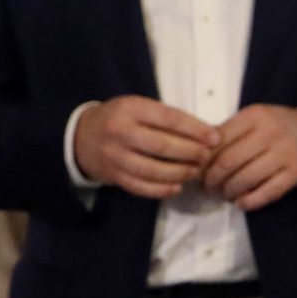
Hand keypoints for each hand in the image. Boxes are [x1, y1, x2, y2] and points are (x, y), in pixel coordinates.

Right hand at [75, 96, 218, 198]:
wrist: (82, 137)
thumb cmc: (120, 119)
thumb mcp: (138, 107)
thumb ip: (166, 118)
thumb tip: (205, 133)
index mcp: (130, 108)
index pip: (168, 118)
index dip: (195, 129)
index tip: (214, 137)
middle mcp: (120, 131)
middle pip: (161, 145)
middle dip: (190, 152)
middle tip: (207, 157)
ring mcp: (115, 156)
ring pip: (152, 169)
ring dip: (180, 173)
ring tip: (196, 171)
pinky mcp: (113, 176)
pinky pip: (141, 187)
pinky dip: (162, 190)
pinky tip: (177, 187)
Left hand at [200, 104, 296, 209]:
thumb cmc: (281, 127)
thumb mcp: (257, 119)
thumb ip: (231, 132)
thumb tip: (200, 154)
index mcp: (255, 115)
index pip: (219, 139)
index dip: (204, 158)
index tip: (198, 168)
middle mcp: (270, 133)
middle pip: (228, 162)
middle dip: (212, 179)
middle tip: (208, 186)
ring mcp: (284, 154)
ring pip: (245, 179)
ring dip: (228, 192)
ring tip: (223, 194)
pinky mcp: (294, 174)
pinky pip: (265, 193)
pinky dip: (248, 202)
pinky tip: (240, 202)